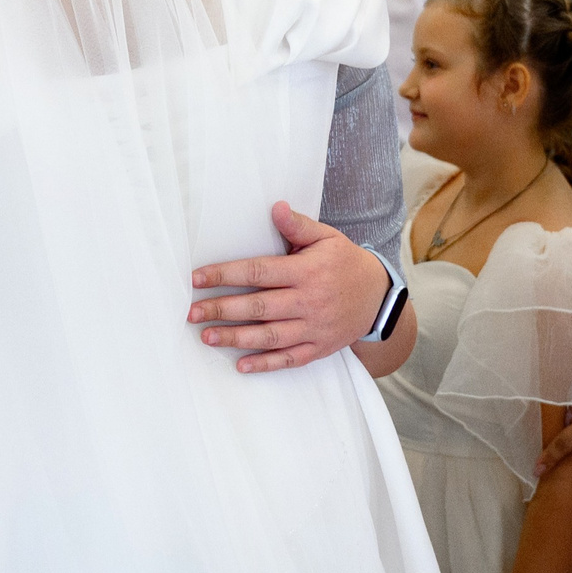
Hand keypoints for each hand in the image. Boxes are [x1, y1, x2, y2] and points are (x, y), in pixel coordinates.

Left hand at [186, 202, 385, 374]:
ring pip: (271, 336)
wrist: (379, 296)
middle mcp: (309, 301)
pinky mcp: (320, 348)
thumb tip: (275, 207)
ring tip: (207, 337)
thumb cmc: (345, 262)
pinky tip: (241, 365)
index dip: (226, 275)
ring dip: (237, 338)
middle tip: (192, 312)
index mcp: (306, 271)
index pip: (259, 273)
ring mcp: (315, 328)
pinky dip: (266, 364)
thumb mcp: (327, 237)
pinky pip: (290, 359)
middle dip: (222, 310)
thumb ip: (298, 226)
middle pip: (259, 307)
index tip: (197, 278)